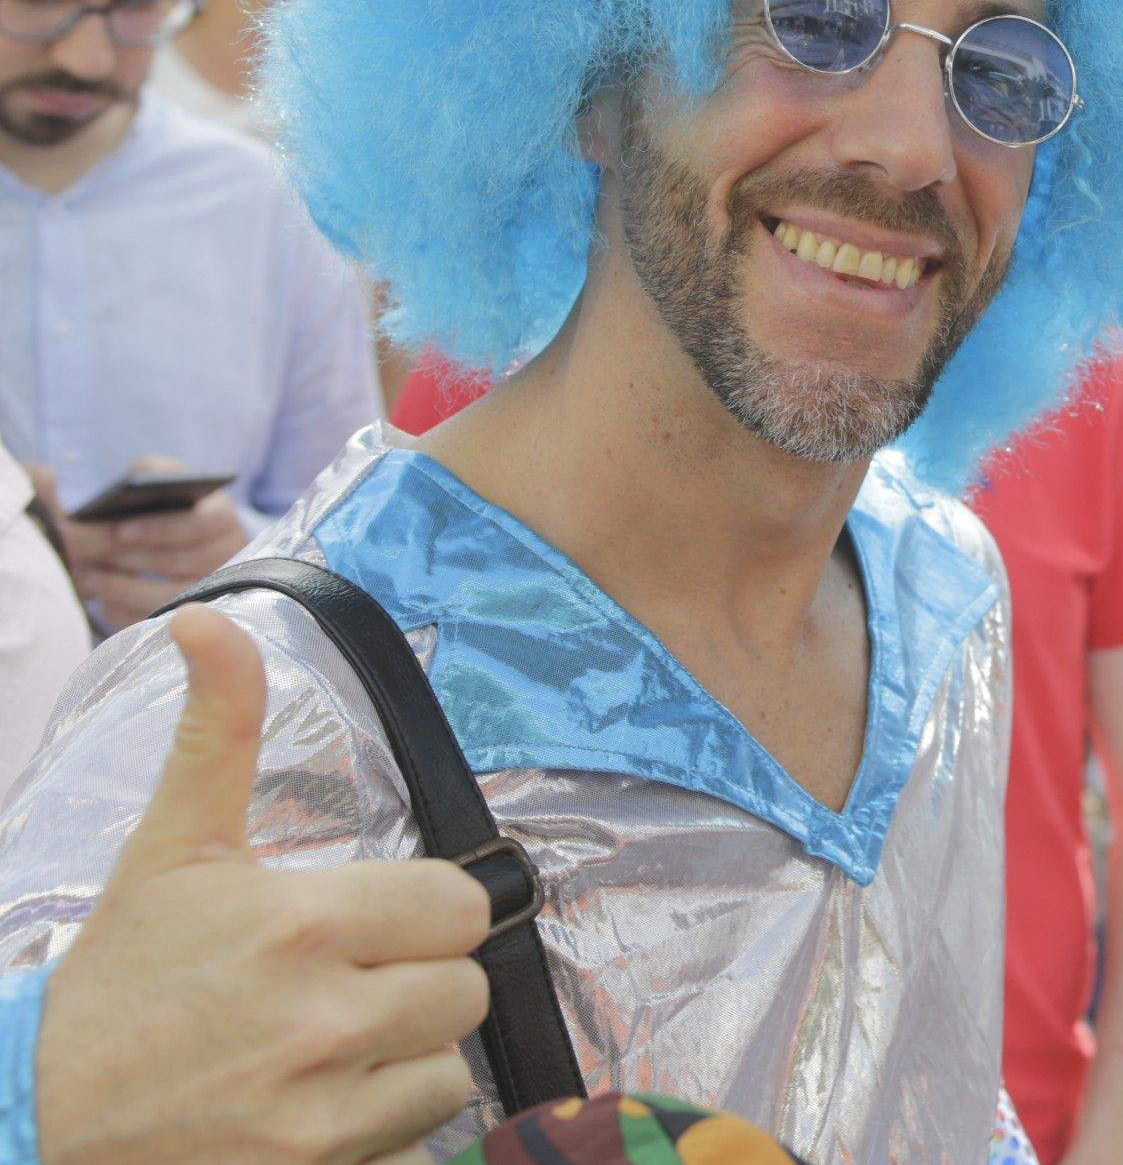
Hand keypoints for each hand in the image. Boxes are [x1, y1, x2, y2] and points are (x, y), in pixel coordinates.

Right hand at [34, 608, 490, 1164]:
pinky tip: (311, 1114)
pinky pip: (417, 1143)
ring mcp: (321, 1111)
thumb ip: (216, 731)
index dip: (422, 916)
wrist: (32, 1120)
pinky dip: (380, 1133)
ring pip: (449, 1072)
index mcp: (302, 923)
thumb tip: (205, 624)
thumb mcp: (170, 851)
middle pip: (464, 990)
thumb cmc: (115, 984)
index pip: (459, 907)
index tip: (371, 927)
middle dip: (413, 988)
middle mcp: (324, 1018)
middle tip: (337, 993)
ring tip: (319, 1056)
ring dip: (400, 1065)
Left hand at [65, 457, 251, 630]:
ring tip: (90, 579)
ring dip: (126, 588)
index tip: (120, 531)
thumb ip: (148, 473)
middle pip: (188, 562)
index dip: (161, 528)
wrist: (164, 537)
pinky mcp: (191, 616)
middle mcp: (229, 554)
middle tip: (91, 558)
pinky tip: (103, 600)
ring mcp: (217, 590)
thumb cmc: (157, 505)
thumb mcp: (156, 478)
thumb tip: (136, 481)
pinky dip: (128, 611)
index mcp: (222, 516)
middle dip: (135, 560)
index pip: (204, 522)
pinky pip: (161, 622)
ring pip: (173, 596)